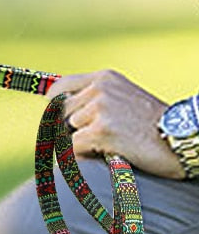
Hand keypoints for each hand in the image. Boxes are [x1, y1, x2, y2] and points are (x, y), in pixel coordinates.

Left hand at [48, 69, 183, 178]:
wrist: (182, 139)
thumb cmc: (155, 125)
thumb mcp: (126, 99)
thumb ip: (97, 99)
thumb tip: (60, 110)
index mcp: (104, 79)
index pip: (60, 87)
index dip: (53, 102)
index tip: (51, 113)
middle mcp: (99, 89)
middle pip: (61, 113)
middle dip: (69, 128)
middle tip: (92, 139)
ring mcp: (99, 108)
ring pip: (68, 131)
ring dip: (82, 142)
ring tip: (110, 144)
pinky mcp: (100, 130)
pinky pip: (74, 147)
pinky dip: (85, 154)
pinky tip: (108, 153)